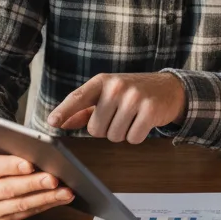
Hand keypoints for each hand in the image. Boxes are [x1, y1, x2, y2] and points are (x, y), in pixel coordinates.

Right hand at [0, 127, 74, 219]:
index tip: (31, 163)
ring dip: (46, 198)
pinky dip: (47, 205)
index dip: (11, 166)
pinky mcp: (3, 219)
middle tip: (56, 178)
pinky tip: (63, 197)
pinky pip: (28, 214)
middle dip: (33, 184)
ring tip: (67, 190)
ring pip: (20, 205)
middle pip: (9, 190)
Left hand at [46, 72, 185, 142]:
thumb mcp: (108, 94)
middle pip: (96, 128)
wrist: (168, 88)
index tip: (52, 122)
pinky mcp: (150, 110)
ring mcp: (134, 98)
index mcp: (103, 81)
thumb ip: (84, 109)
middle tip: (118, 117)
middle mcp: (117, 87)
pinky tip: (142, 122)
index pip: (78, 97)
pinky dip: (136, 136)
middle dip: (105, 129)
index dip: (64, 111)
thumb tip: (62, 123)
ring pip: (114, 136)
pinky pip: (133, 138)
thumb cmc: (132, 93)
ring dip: (122, 133)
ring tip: (131, 118)